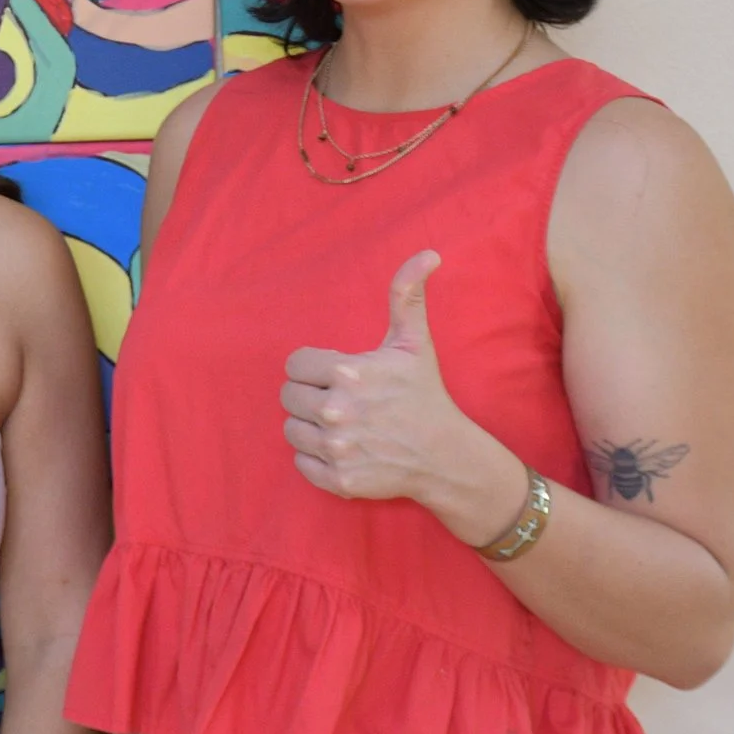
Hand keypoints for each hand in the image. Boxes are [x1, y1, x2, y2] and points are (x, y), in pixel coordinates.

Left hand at [281, 252, 487, 510]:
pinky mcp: (338, 479)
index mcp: (347, 373)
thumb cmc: (424, 395)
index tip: (337, 374)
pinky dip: (316, 458)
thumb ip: (407, 295)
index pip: (294, 365)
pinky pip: (301, 462)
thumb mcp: (414, 343)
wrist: (446, 456)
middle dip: (309, 396)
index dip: (313, 368)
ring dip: (311, 426)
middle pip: (288, 397)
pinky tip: (344, 448)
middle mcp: (337, 411)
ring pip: (291, 430)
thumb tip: (428, 254)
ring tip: (342, 423)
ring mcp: (337, 448)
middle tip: (338, 400)